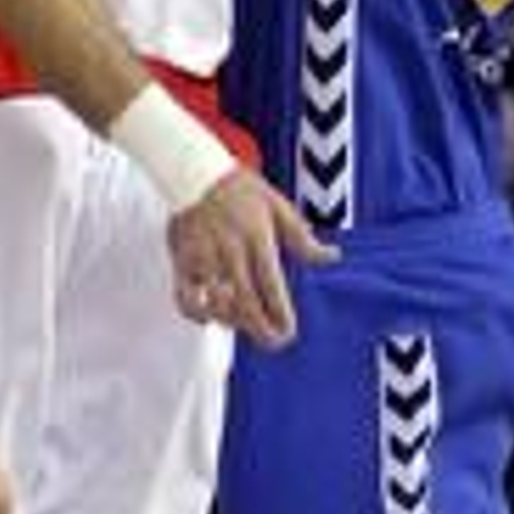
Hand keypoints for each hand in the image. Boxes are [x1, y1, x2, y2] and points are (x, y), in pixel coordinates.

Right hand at [168, 166, 336, 349]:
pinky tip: (210, 317)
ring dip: (234, 322)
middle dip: (262, 330)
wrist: (196, 171)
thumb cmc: (240, 189)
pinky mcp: (182, 261)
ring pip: (218, 306)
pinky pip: (186, 300)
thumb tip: (332, 256)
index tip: (288, 332)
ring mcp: (203, 258)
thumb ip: (302, 238)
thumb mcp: (278, 206)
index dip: (280, 314)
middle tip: (273, 342)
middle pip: (246, 303)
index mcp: (256, 237)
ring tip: (246, 323)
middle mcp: (229, 250)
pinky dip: (197, 315)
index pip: (270, 285)